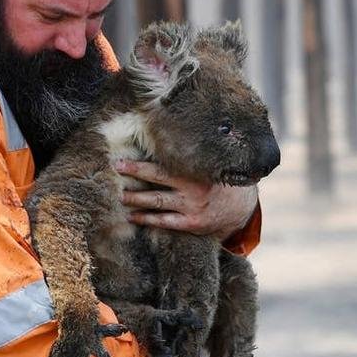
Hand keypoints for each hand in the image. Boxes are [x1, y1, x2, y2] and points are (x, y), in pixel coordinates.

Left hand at [115, 159, 257, 239]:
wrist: (240, 207)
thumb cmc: (218, 180)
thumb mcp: (210, 164)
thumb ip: (191, 155)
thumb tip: (166, 133)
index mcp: (196, 170)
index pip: (165, 163)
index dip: (142, 162)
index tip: (122, 158)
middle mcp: (193, 187)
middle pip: (158, 179)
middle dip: (135, 173)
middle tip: (116, 169)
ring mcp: (192, 207)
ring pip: (157, 202)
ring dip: (136, 199)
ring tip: (120, 195)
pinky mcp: (191, 223)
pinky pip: (165, 222)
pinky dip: (147, 219)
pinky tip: (132, 216)